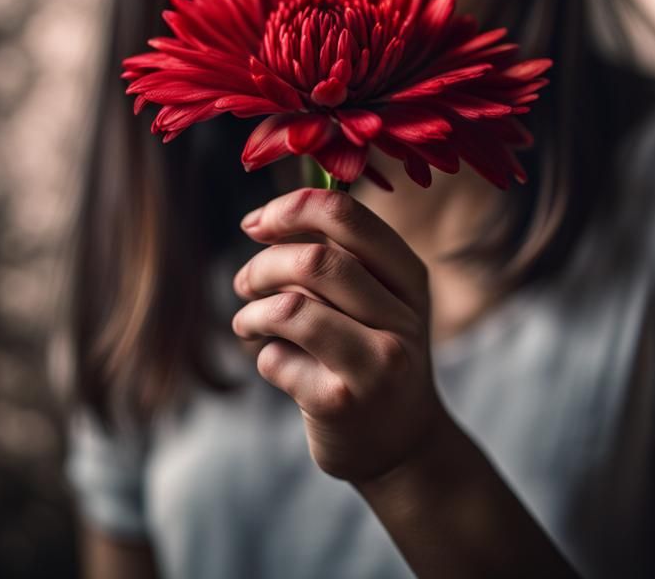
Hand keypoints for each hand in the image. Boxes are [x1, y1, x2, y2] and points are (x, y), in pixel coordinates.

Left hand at [231, 187, 449, 484]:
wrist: (403, 445)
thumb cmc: (374, 353)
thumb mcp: (380, 300)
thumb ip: (338, 256)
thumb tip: (264, 220)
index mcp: (409, 277)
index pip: (347, 216)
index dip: (292, 209)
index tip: (257, 223)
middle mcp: (401, 316)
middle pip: (314, 260)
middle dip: (262, 266)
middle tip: (245, 283)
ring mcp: (375, 363)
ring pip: (290, 308)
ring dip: (251, 313)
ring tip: (248, 324)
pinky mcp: (341, 403)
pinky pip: (276, 359)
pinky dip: (263, 355)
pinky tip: (277, 363)